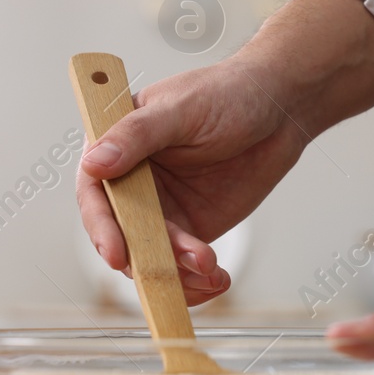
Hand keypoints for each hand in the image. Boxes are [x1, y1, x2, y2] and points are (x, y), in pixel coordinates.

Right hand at [78, 0, 373, 303]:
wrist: (279, 110)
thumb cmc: (226, 93)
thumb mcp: (180, 109)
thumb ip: (137, 135)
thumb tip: (94, 164)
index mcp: (115, 147)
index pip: (94, 192)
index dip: (101, 226)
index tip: (118, 253)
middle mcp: (131, 183)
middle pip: (120, 234)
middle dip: (145, 258)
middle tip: (175, 267)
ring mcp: (160, 210)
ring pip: (151, 257)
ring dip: (176, 273)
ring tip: (210, 268)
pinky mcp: (190, 229)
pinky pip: (182, 265)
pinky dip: (196, 280)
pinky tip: (216, 280)